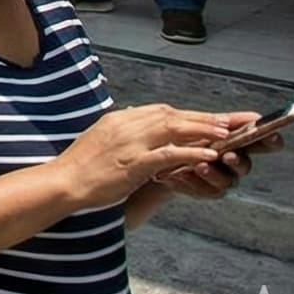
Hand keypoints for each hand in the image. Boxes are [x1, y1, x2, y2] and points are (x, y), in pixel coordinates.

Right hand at [55, 105, 241, 209]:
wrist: (63, 182)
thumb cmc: (80, 167)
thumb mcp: (101, 140)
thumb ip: (122, 133)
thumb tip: (139, 129)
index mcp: (118, 119)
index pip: (160, 110)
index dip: (189, 114)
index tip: (209, 118)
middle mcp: (126, 125)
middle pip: (172, 115)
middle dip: (203, 118)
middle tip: (230, 121)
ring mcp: (130, 143)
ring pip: (174, 128)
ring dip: (203, 130)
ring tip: (227, 134)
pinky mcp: (134, 162)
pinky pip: (169, 154)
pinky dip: (192, 153)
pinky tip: (210, 155)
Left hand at [160, 128, 279, 198]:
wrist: (162, 154)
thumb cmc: (189, 136)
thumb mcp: (205, 126)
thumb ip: (229, 123)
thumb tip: (254, 117)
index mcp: (239, 143)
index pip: (263, 144)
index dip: (271, 141)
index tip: (271, 135)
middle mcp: (234, 163)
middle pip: (245, 166)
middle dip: (237, 161)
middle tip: (227, 156)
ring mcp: (221, 178)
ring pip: (227, 181)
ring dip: (214, 173)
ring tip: (200, 166)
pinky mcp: (205, 190)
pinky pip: (206, 191)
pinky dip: (194, 182)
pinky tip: (181, 174)